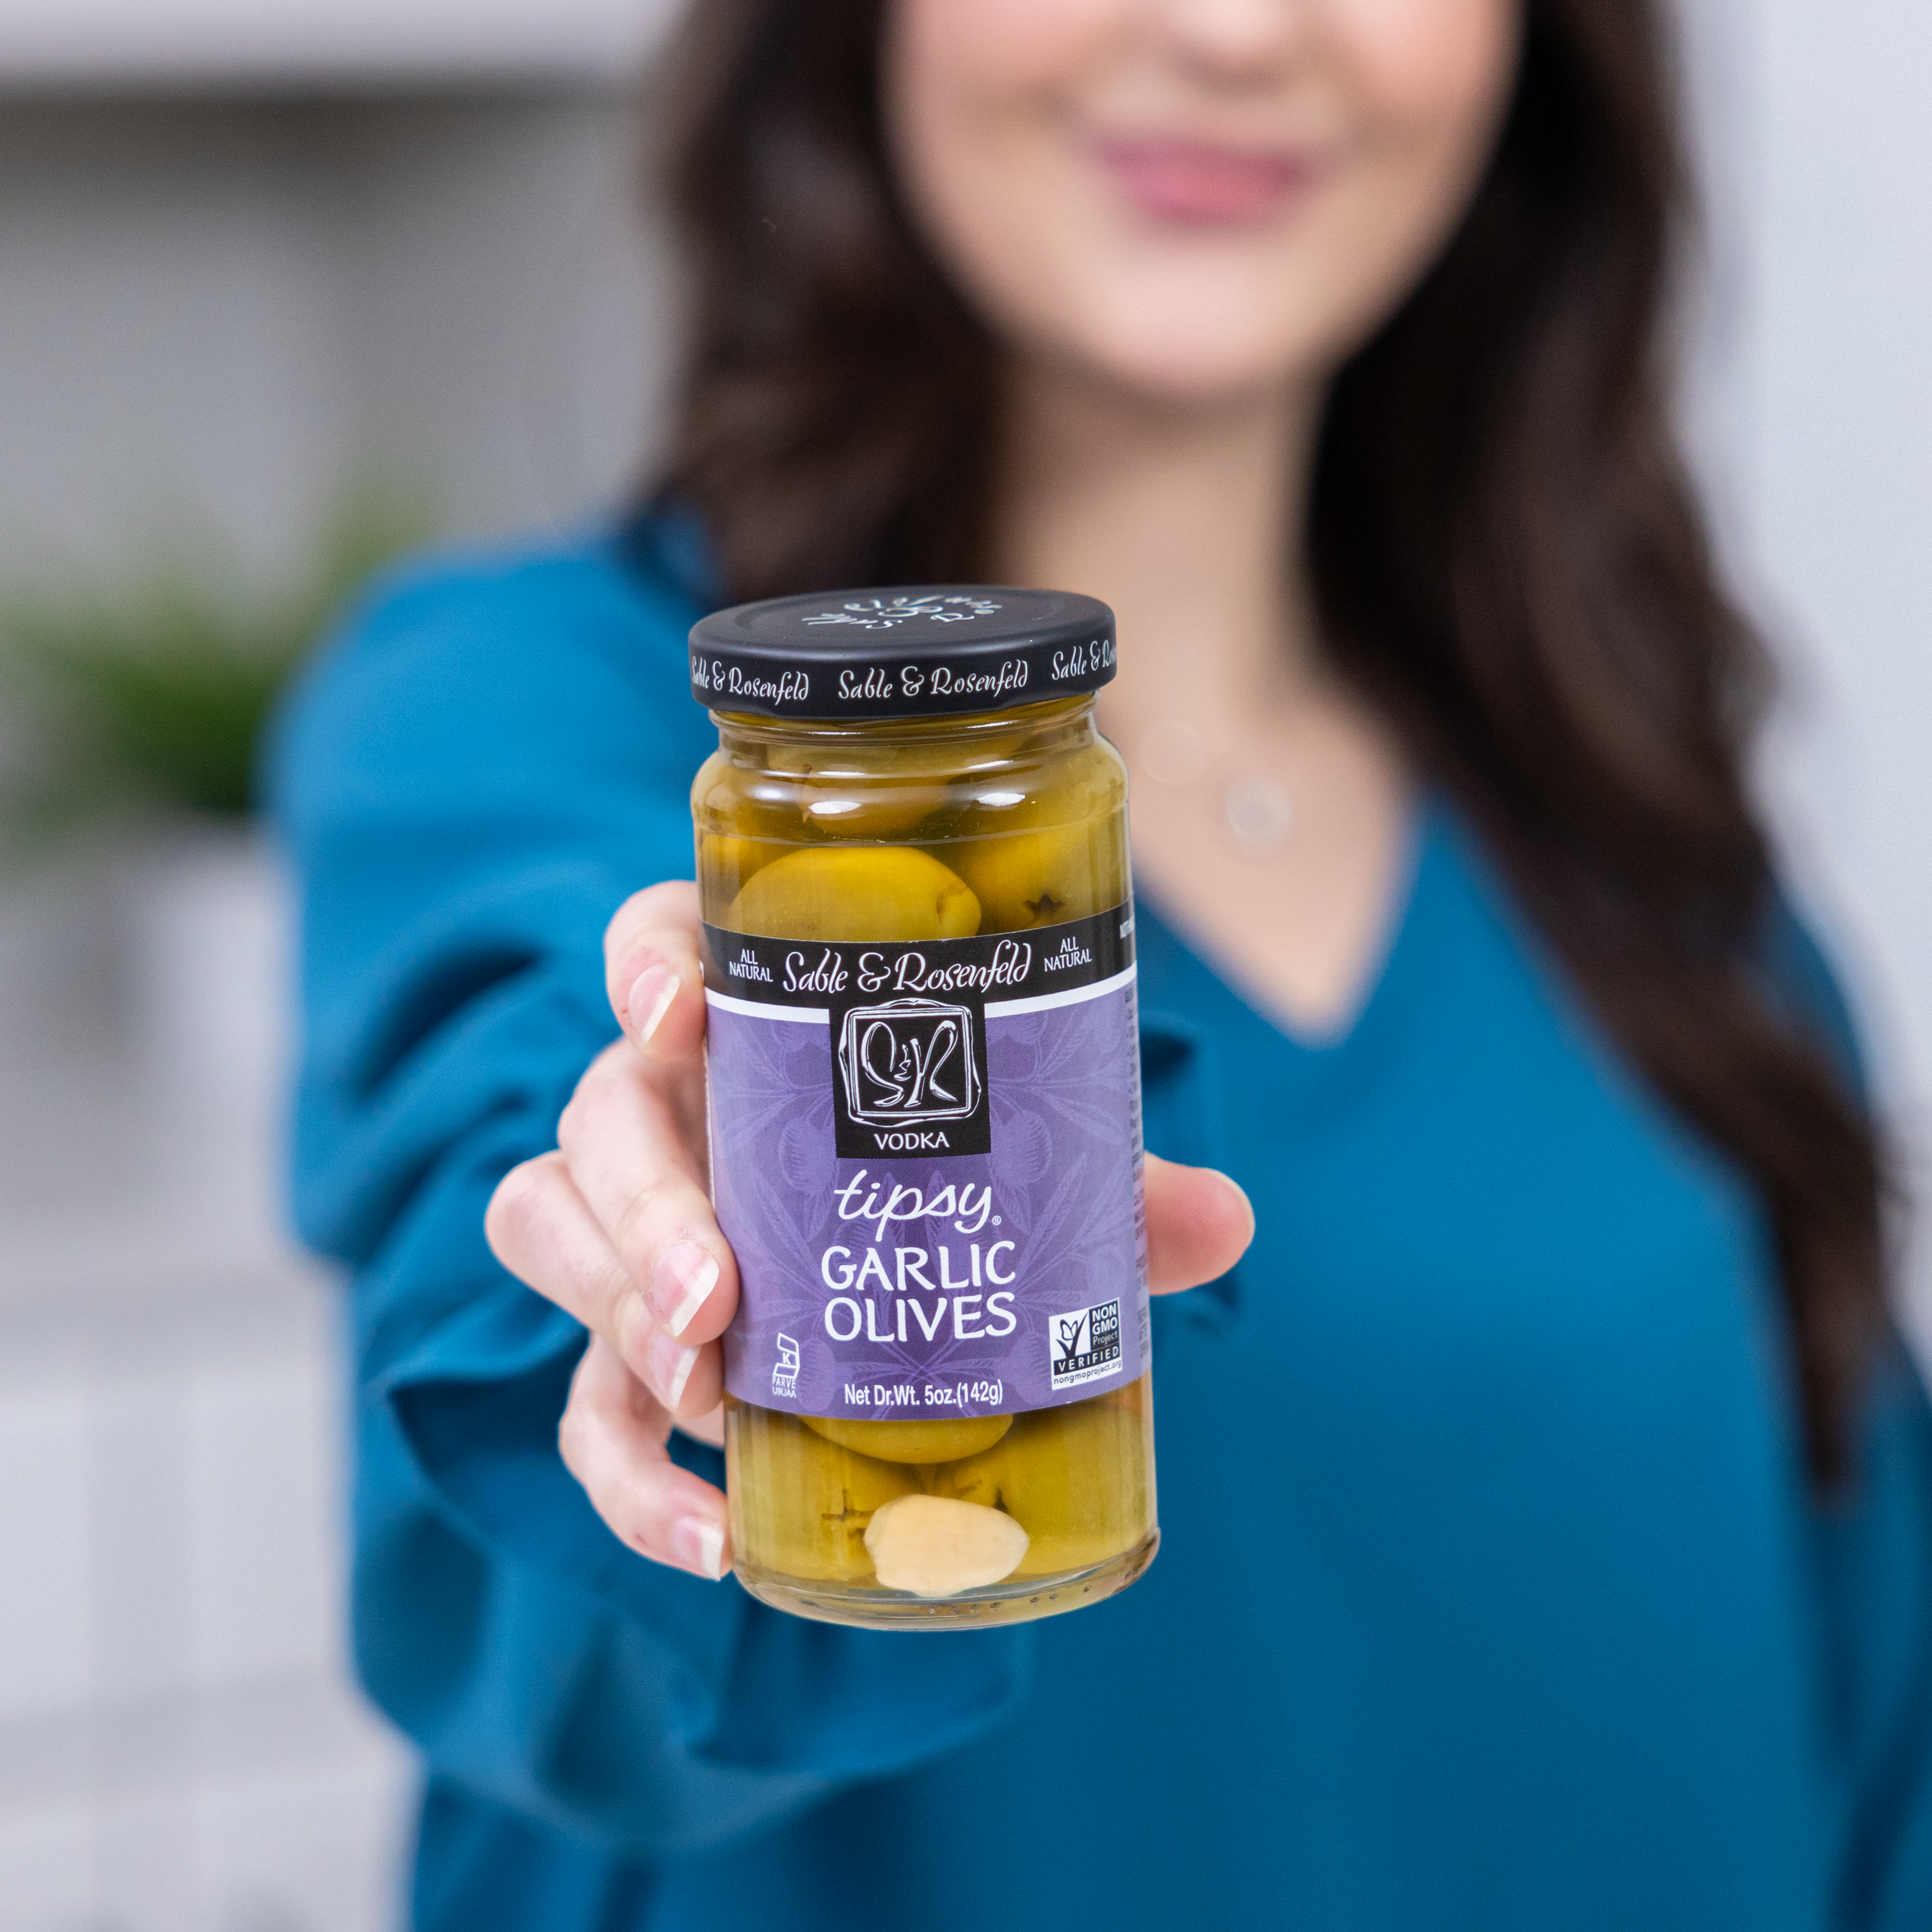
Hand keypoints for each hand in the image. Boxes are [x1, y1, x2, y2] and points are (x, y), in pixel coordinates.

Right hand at [485, 881, 1255, 1581]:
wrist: (892, 1242)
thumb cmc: (947, 1156)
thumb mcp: (1026, 1150)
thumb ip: (1109, 1178)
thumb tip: (1224, 1223)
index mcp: (748, 1016)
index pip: (658, 944)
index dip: (646, 966)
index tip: (678, 1013)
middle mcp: (664, 1104)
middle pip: (599, 1117)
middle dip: (645, 1204)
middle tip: (716, 1293)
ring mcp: (630, 1224)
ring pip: (552, 1234)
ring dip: (616, 1318)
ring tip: (710, 1400)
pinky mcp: (628, 1344)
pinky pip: (589, 1402)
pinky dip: (633, 1477)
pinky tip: (712, 1536)